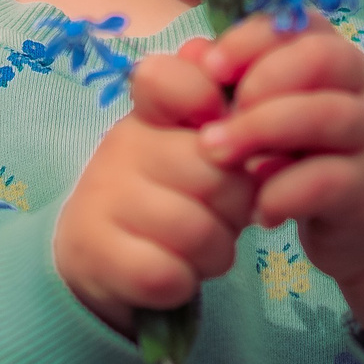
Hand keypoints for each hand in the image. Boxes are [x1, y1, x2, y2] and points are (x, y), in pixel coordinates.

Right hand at [53, 41, 255, 333]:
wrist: (96, 254)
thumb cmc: (167, 193)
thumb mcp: (194, 150)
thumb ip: (229, 123)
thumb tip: (266, 132)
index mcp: (150, 112)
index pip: (173, 79)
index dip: (211, 108)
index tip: (222, 143)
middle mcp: (121, 146)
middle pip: (215, 174)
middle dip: (237, 208)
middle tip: (224, 216)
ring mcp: (103, 199)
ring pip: (195, 232)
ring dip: (215, 252)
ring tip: (203, 249)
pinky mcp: (96, 254)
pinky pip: (167, 275)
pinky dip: (184, 283)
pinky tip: (176, 274)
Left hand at [194, 14, 363, 361]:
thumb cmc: (310, 158)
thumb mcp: (274, 116)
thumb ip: (232, 83)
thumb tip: (189, 56)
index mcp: (336, 58)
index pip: (300, 22)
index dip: (250, 39)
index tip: (210, 68)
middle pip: (322, 57)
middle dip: (260, 82)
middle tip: (215, 120)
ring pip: (329, 115)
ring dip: (262, 132)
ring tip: (218, 155)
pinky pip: (330, 182)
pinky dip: (284, 193)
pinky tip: (259, 210)